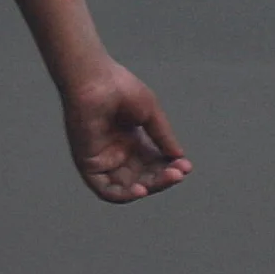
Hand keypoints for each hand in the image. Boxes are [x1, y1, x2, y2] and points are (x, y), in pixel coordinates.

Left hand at [60, 57, 191, 203]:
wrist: (95, 79)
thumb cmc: (119, 88)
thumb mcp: (149, 114)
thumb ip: (163, 137)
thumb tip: (180, 158)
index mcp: (131, 140)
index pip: (153, 164)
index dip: (170, 168)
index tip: (186, 166)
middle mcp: (117, 152)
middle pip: (143, 177)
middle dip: (163, 178)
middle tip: (179, 172)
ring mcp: (102, 159)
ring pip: (128, 187)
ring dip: (149, 187)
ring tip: (168, 178)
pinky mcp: (88, 164)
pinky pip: (105, 189)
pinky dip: (123, 195)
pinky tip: (142, 189)